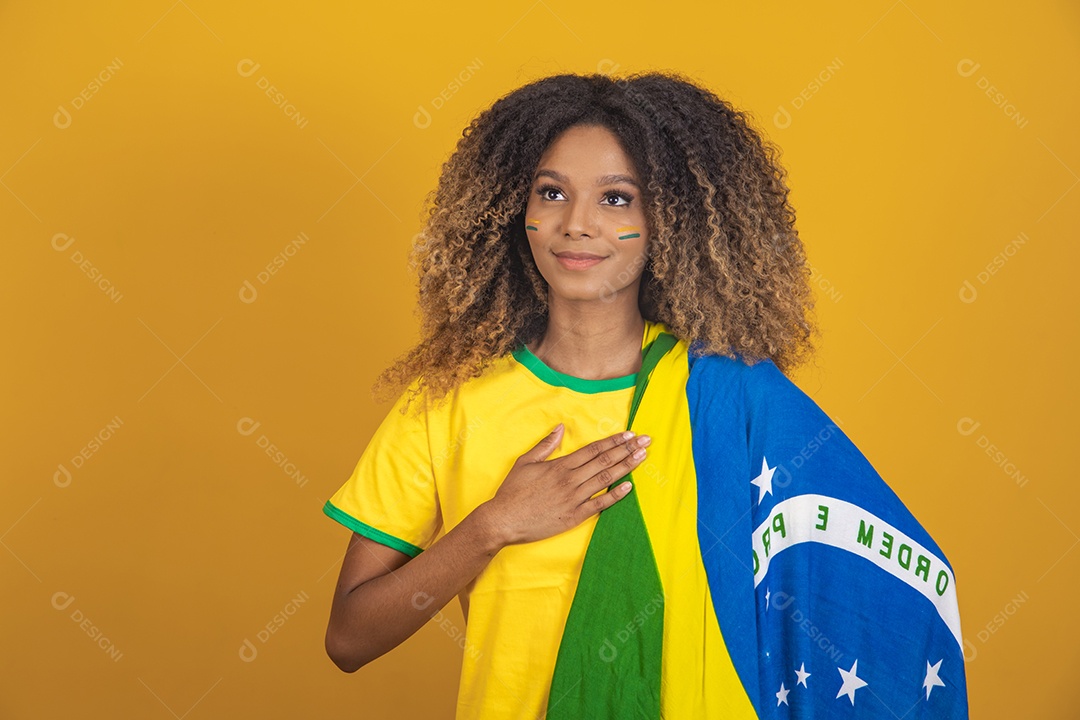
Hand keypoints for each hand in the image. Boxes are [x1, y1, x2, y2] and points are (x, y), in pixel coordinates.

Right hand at [478, 424, 651, 546]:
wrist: (503, 520)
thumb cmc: (512, 491)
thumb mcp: (525, 462)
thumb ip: (545, 445)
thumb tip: (560, 428)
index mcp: (560, 465)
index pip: (593, 449)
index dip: (614, 441)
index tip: (629, 434)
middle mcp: (570, 479)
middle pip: (604, 461)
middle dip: (627, 450)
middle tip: (646, 441)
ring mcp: (574, 498)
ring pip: (605, 479)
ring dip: (626, 467)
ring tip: (643, 457)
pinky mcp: (574, 516)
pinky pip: (599, 504)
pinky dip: (615, 495)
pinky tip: (629, 487)